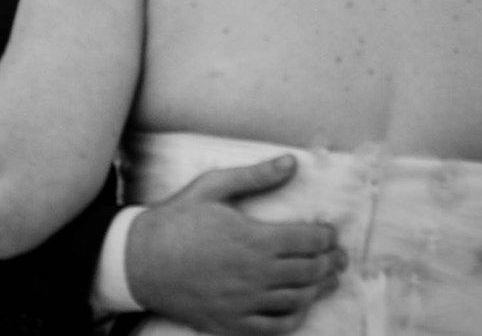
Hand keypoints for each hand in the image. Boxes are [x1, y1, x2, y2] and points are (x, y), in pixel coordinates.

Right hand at [126, 156, 344, 335]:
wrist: (141, 261)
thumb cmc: (177, 219)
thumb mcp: (214, 186)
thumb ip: (256, 176)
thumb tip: (292, 162)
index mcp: (253, 239)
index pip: (307, 240)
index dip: (326, 237)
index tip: (331, 232)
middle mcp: (255, 275)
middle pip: (308, 271)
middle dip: (330, 262)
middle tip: (340, 256)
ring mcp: (245, 303)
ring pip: (297, 300)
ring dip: (319, 288)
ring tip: (329, 278)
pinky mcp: (232, 323)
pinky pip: (274, 327)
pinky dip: (294, 317)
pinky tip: (299, 306)